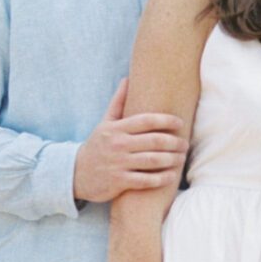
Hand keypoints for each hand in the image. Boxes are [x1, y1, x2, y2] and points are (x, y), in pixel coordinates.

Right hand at [74, 77, 188, 203]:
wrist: (75, 173)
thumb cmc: (97, 146)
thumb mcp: (104, 123)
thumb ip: (118, 102)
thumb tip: (127, 79)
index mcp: (116, 128)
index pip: (146, 120)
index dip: (166, 120)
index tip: (179, 122)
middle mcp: (118, 144)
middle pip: (154, 140)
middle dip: (174, 141)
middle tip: (185, 143)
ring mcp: (118, 164)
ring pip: (152, 160)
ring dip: (171, 159)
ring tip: (181, 158)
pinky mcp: (119, 182)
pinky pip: (145, 180)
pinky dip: (161, 179)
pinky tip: (171, 176)